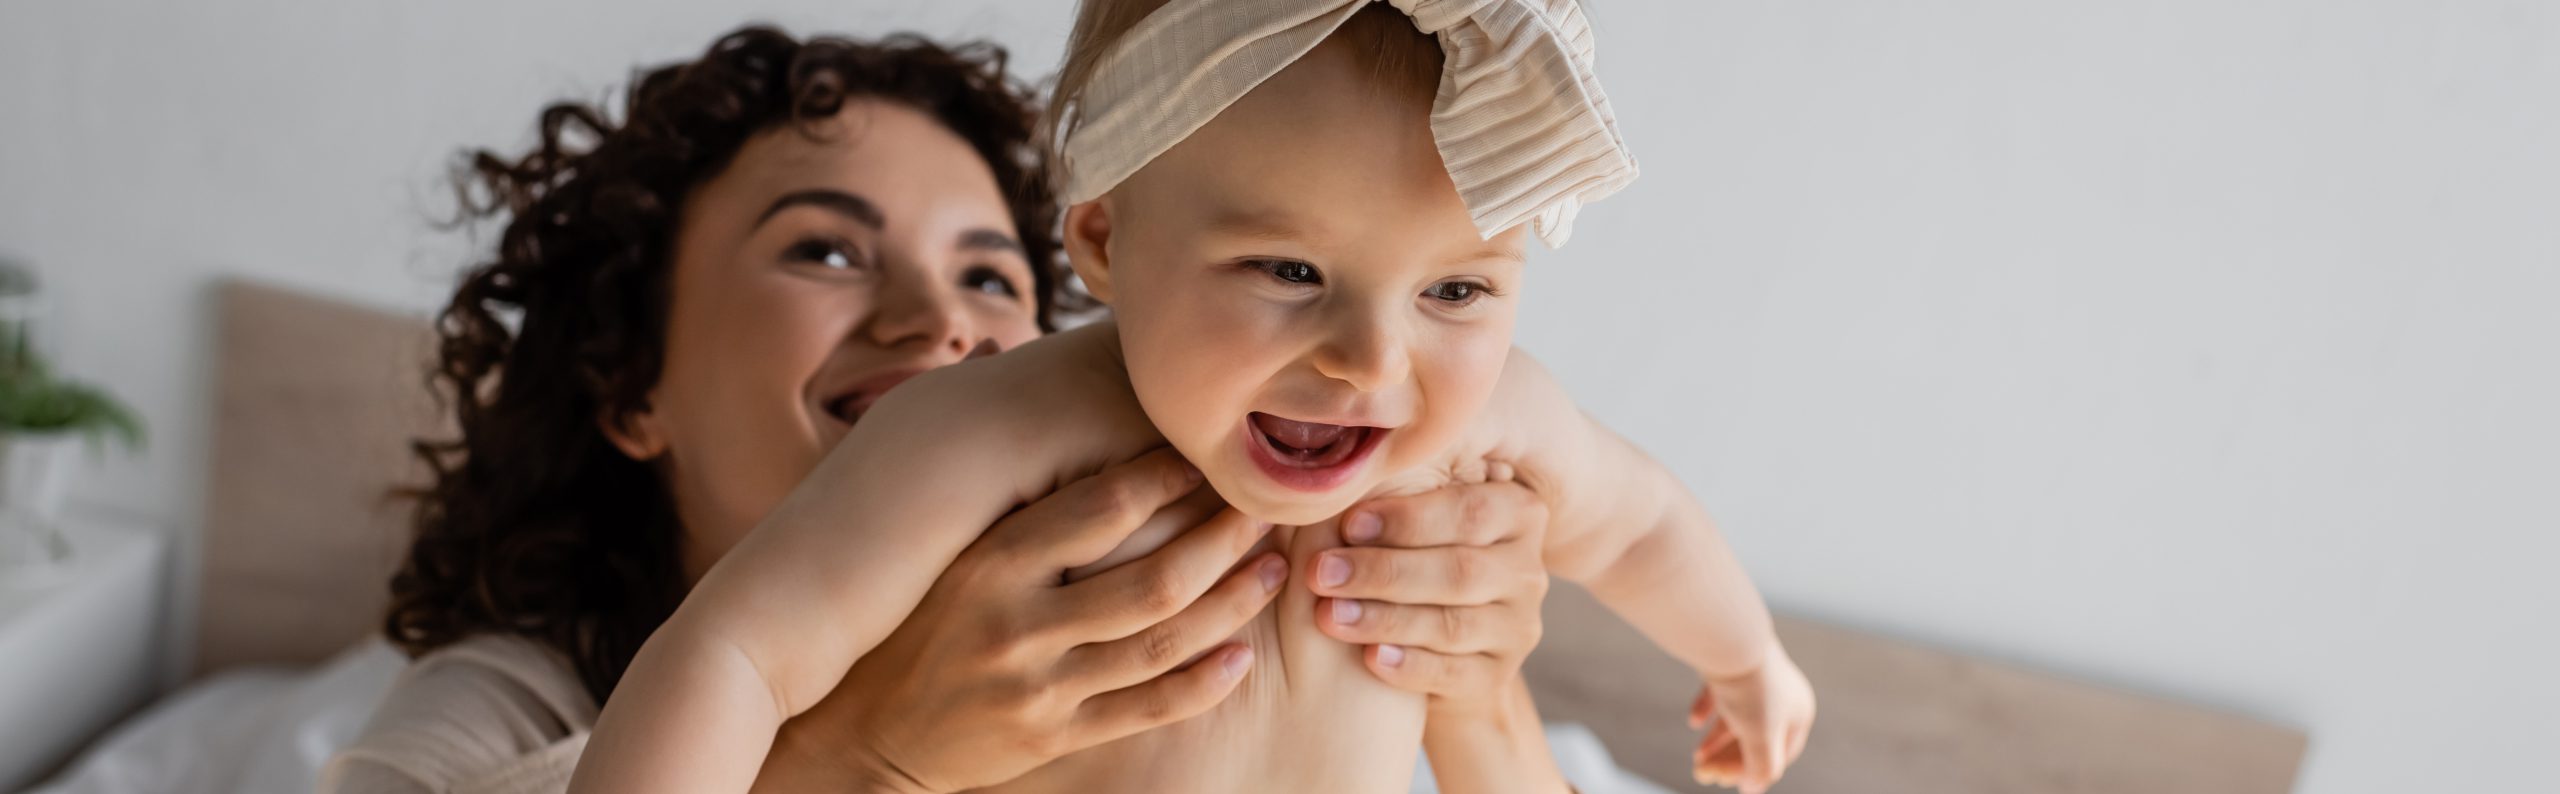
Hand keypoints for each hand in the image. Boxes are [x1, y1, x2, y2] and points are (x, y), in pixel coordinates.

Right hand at [756, 448, 1282, 793]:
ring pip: (1164, 642)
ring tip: (1272, 570)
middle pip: (1155, 578)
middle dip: (1225, 541)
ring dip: (1232, 603)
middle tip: (1266, 512)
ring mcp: (1038, 686)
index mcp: (988, 563)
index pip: (1103, 506)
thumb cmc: (916, 621)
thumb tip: (1044, 384)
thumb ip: (1008, 498)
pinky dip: (1204, 681)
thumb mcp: (944, 550)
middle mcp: (1016, 624)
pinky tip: (1240, 653)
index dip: (1171, 477)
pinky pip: (1148, 708)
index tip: (1211, 456)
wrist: (862, 731)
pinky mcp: (1053, 736)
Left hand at [1308, 478, 1549, 719]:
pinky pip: (1456, 674)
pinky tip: (1370, 659)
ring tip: (1331, 615)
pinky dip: (1411, 666)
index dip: (1407, 519)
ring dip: (1386, 620)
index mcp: (1517, 514)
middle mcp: (1527, 572)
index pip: (1469, 512)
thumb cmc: (1413, 556)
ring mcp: (1518, 628)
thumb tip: (1347, 475)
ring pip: (1454, 625)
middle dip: (1384, 571)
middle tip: (1322, 573)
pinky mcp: (1499, 675)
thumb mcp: (1417, 519)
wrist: (1439, 641)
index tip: (1347, 525)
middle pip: (1460, 571)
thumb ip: (1397, 493)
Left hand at [1689, 646, 1815, 793]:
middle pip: (1756, 737)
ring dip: (1716, 741)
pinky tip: (1692, 721)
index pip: (1780, 754)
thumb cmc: (1750, 690)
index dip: (1754, 772)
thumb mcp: (1761, 737)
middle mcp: (1782, 694)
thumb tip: (1753, 790)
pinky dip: (1707, 710)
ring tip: (1696, 758)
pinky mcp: (1731, 664)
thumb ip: (1761, 767)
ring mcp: (1756, 678)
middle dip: (1730, 759)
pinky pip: (1720, 693)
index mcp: (1799, 711)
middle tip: (1705, 774)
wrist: (1727, 637)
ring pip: (1737, 718)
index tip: (1728, 784)